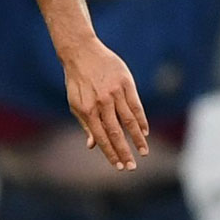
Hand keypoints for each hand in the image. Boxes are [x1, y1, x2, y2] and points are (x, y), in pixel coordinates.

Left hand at [63, 38, 148, 170]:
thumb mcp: (75, 102)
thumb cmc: (77, 81)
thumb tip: (92, 145)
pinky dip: (141, 120)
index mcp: (87, 109)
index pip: (101, 137)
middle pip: (116, 132)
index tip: (119, 166)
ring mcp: (114, 92)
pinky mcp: (125, 83)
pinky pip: (135, 105)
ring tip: (143, 152)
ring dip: (137, 139)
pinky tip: (144, 132)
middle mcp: (101, 102)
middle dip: (124, 152)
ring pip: (129, 120)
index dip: (110, 153)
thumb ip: (85, 124)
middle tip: (132, 167)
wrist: (81, 52)